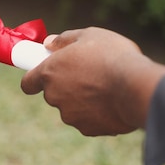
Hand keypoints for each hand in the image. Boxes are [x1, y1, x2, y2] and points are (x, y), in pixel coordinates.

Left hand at [21, 27, 164, 135]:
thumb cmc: (113, 56)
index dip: (34, 80)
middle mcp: (54, 97)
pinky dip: (97, 114)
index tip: (42, 77)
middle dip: (67, 86)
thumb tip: (48, 43)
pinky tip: (113, 102)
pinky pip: (89, 121)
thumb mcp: (89, 35)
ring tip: (106, 88)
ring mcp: (70, 116)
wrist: (136, 87)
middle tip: (88, 75)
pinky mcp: (87, 129)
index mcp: (50, 72)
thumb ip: (64, 39)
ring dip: (83, 101)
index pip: (28, 83)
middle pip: (53, 94)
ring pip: (72, 108)